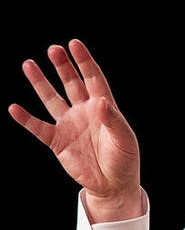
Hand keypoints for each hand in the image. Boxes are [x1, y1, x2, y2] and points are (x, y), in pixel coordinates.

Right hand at [8, 40, 141, 221]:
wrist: (113, 185)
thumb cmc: (124, 159)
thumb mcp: (124, 139)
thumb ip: (113, 120)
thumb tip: (101, 101)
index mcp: (104, 107)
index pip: (93, 79)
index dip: (84, 62)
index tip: (74, 44)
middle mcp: (84, 111)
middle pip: (72, 83)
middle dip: (63, 66)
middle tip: (54, 49)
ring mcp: (70, 125)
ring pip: (52, 99)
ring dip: (41, 83)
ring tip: (29, 64)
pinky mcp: (57, 142)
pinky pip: (39, 128)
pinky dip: (26, 119)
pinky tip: (14, 108)